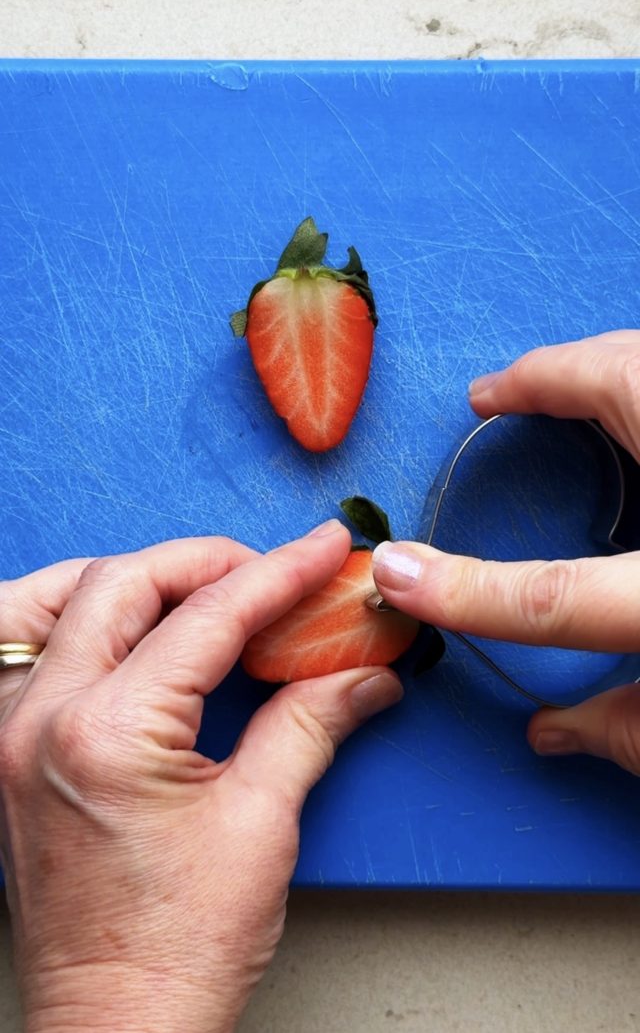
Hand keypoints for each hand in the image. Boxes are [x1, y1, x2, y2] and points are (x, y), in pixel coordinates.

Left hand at [0, 525, 401, 1032]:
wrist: (116, 1029)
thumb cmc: (176, 952)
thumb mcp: (261, 825)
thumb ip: (310, 724)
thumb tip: (362, 675)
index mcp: (109, 733)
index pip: (208, 615)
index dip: (279, 572)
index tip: (322, 549)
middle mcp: (43, 719)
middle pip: (124, 583)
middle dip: (208, 564)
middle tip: (271, 573)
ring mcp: (12, 735)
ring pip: (57, 600)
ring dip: (131, 579)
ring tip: (195, 589)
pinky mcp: (7, 753)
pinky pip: (24, 648)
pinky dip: (76, 619)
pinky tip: (122, 630)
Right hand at [371, 330, 639, 773]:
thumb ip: (633, 731)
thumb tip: (555, 734)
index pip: (558, 598)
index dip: (462, 590)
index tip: (392, 572)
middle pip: (626, 383)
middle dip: (552, 380)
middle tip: (499, 398)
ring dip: (608, 362)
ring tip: (563, 385)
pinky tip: (632, 403)